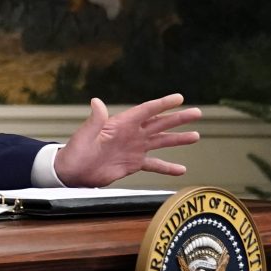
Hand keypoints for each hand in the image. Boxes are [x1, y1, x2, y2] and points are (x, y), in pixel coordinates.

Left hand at [53, 93, 202, 186]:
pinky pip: (154, 165)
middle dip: (178, 118)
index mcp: (121, 124)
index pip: (146, 111)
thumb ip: (95, 120)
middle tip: (197, 113)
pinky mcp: (133, 163)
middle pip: (159, 123)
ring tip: (195, 136)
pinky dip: (167, 167)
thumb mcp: (85, 135)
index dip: (163, 104)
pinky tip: (181, 169)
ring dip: (178, 139)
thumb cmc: (76, 151)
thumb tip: (96, 101)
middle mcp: (131, 134)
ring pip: (161, 142)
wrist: (72, 172)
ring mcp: (134, 148)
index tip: (179, 98)